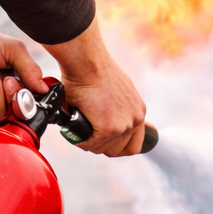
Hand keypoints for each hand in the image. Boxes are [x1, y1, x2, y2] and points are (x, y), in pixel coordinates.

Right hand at [43, 19, 146, 155]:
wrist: (88, 63)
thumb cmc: (95, 71)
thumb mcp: (115, 90)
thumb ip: (116, 108)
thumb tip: (103, 118)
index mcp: (138, 111)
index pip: (133, 144)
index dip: (116, 146)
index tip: (103, 143)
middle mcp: (135, 119)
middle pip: (117, 150)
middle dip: (100, 145)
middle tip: (86, 134)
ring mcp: (124, 126)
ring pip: (103, 149)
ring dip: (89, 142)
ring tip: (78, 128)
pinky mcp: (109, 129)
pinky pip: (91, 145)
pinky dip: (80, 140)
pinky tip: (74, 129)